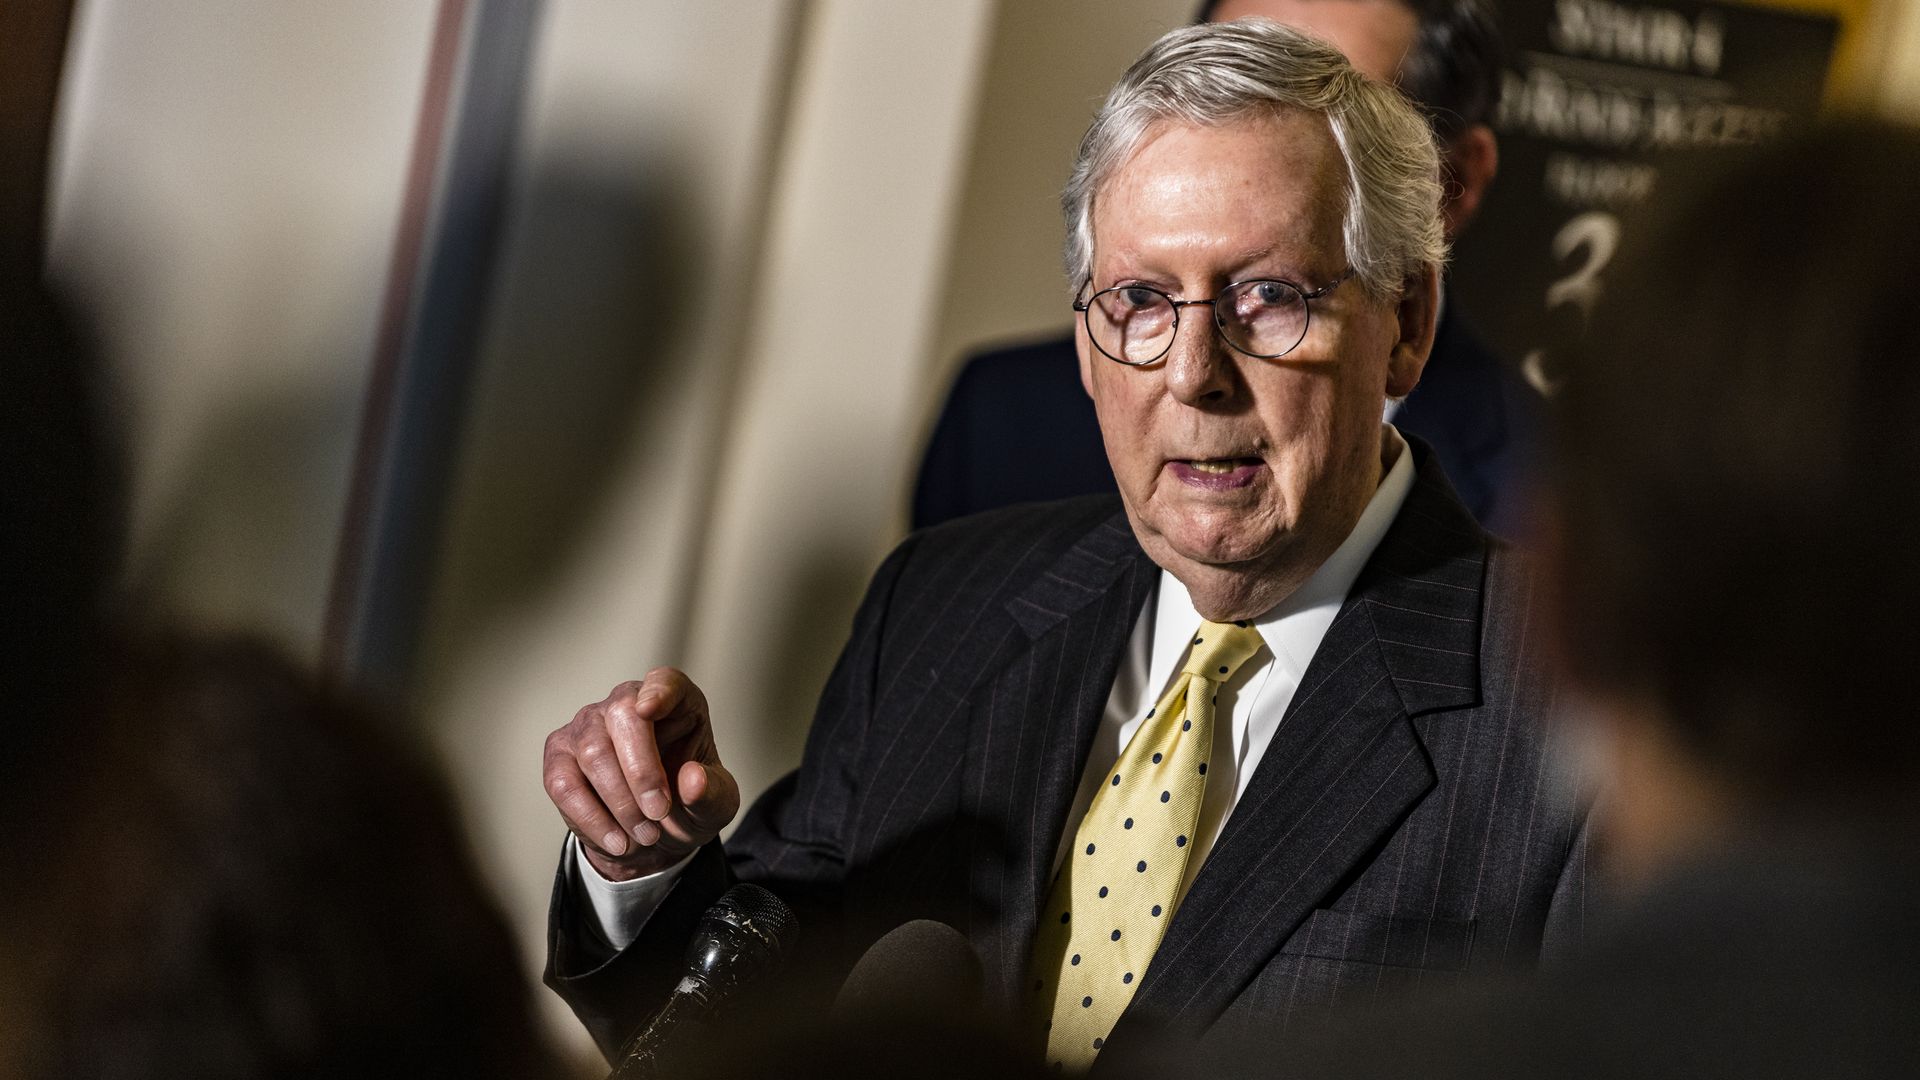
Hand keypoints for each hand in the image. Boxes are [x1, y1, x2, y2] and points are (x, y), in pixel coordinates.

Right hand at [543, 669, 739, 880]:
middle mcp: (626, 703)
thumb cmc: (687, 804)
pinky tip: (617, 841)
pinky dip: (591, 818)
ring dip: (620, 802)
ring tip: (646, 835)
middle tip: (658, 813)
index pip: (665, 682)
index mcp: (675, 702)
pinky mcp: (559, 757)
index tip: (649, 709)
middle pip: (623, 716)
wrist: (651, 835)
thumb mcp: (715, 806)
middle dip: (641, 771)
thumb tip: (693, 779)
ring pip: (593, 752)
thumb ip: (710, 793)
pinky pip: (564, 784)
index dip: (658, 692)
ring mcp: (587, 726)